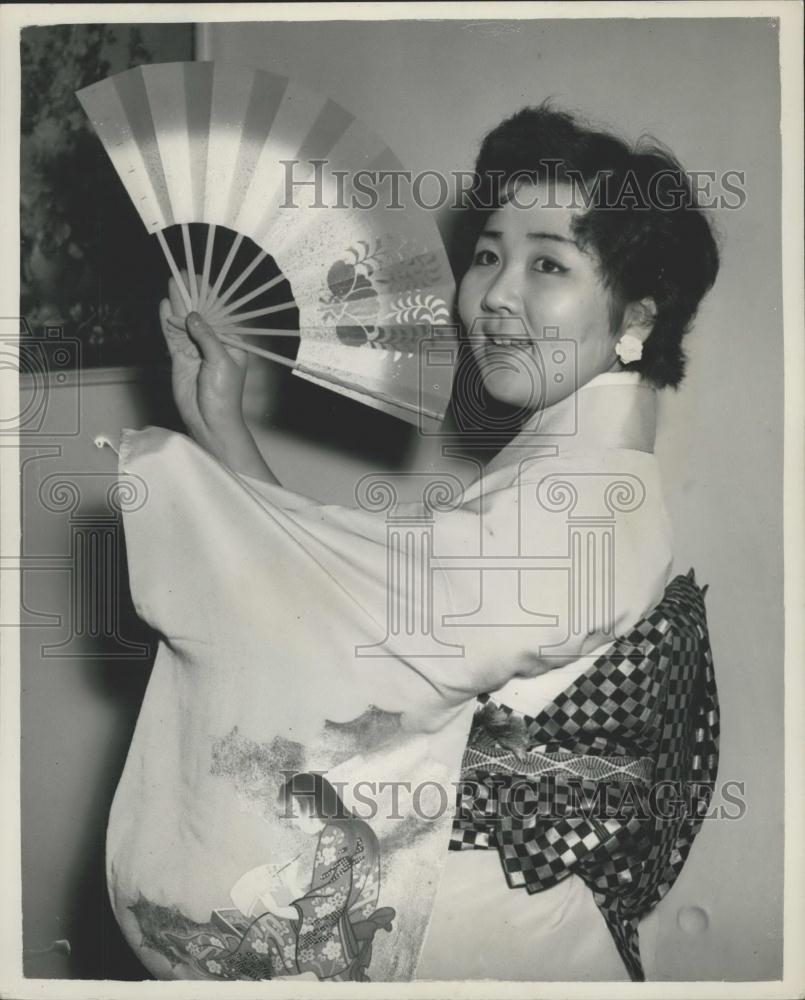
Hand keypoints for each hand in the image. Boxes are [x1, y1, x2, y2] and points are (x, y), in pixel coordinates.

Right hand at [159, 274, 248, 448]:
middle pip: (200, 313)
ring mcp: (194, 348)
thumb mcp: (221, 362)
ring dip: (178, 302)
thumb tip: (193, 315)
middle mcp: (212, 341)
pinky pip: (172, 336)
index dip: (209, 294)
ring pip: (184, 321)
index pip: (219, 312)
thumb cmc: (224, 394)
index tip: (199, 276)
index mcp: (230, 341)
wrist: (210, 421)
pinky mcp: (179, 357)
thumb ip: (206, 337)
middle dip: (191, 293)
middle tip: (181, 272)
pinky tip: (164, 305)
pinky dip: (167, 321)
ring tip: (171, 281)